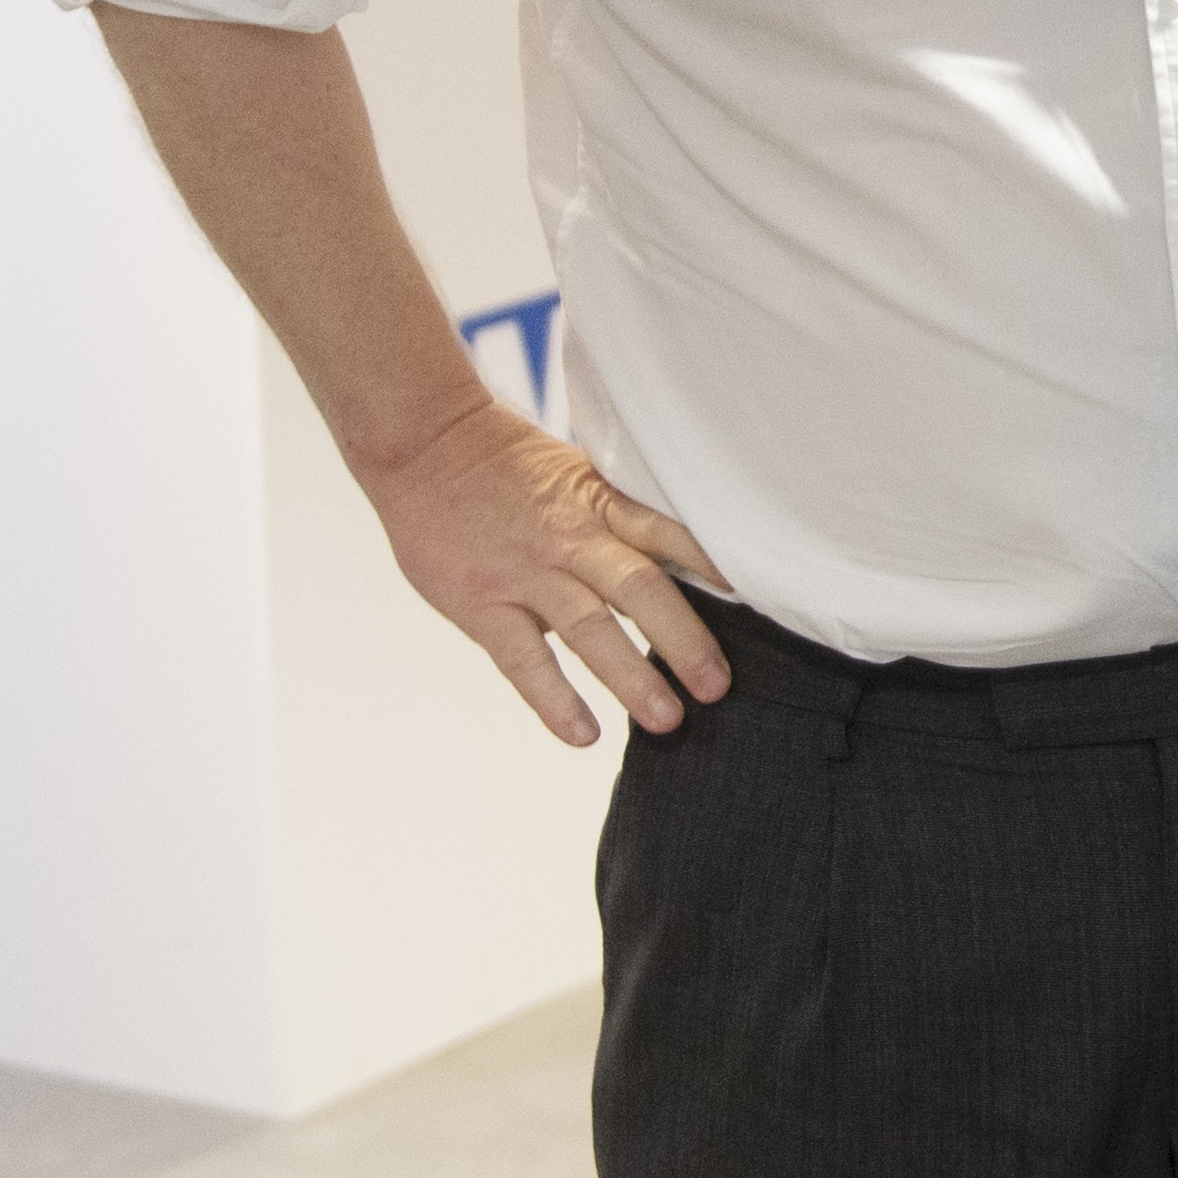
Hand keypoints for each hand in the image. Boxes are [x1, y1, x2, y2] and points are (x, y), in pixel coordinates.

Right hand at [353, 392, 734, 745]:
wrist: (423, 444)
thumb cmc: (506, 464)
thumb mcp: (575, 474)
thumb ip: (617, 518)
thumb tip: (677, 564)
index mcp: (599, 503)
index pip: (667, 534)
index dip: (710, 566)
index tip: (755, 602)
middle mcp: (569, 538)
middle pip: (639, 588)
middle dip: (683, 640)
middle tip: (718, 687)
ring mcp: (524, 573)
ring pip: (588, 629)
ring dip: (630, 676)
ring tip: (667, 719)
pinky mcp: (481, 604)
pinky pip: (523, 659)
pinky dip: (554, 699)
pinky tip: (583, 734)